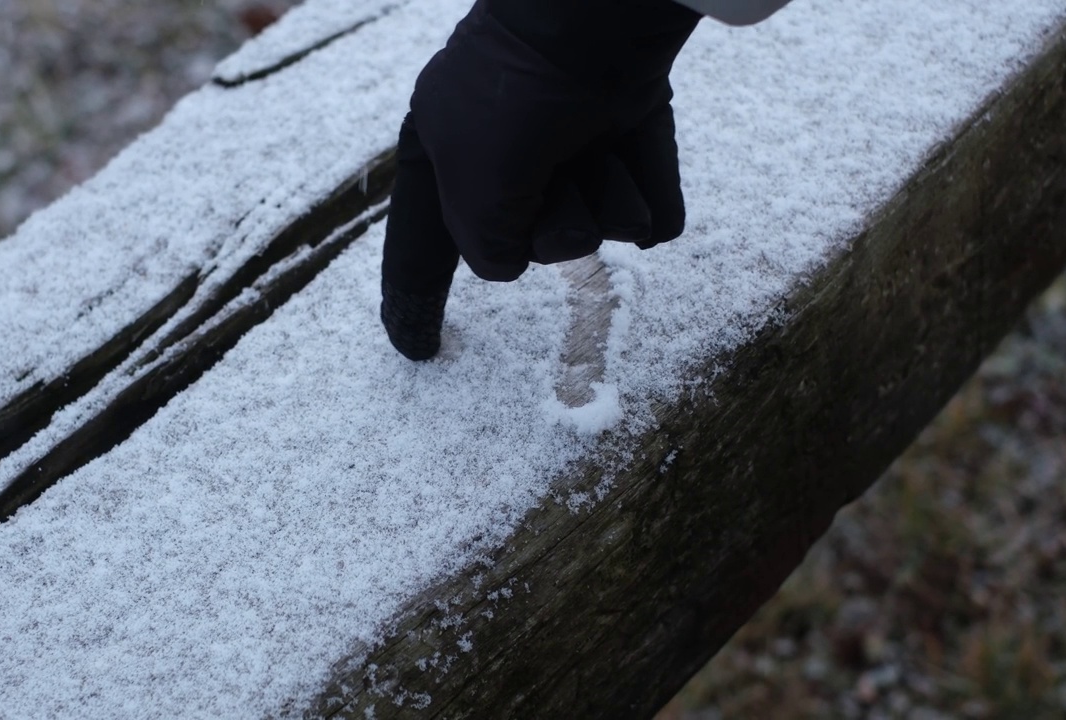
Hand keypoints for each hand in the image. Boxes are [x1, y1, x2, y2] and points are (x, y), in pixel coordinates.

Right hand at [385, 0, 701, 284]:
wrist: (596, 23)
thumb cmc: (514, 99)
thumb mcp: (470, 190)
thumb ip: (484, 248)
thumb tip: (520, 260)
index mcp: (446, 154)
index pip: (423, 245)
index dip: (416, 298)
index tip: (420, 349)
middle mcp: (506, 158)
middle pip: (528, 245)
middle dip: (550, 223)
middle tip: (547, 170)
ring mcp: (571, 153)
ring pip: (595, 234)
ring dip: (600, 199)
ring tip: (594, 143)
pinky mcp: (631, 152)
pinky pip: (649, 219)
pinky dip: (647, 192)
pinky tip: (633, 143)